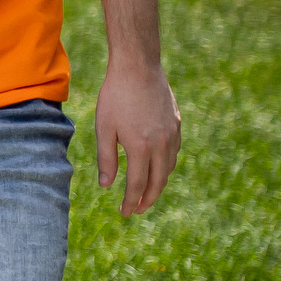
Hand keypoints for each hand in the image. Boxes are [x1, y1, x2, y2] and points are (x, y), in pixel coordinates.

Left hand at [93, 59, 180, 214]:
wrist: (138, 68)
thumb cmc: (115, 97)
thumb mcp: (104, 128)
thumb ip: (106, 159)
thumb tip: (106, 186)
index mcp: (141, 148)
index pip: (137, 184)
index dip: (131, 201)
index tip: (126, 213)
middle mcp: (161, 144)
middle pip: (157, 181)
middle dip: (147, 199)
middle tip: (138, 210)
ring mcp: (172, 134)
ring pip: (168, 168)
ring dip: (158, 184)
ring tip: (147, 193)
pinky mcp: (177, 124)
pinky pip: (173, 152)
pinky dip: (166, 165)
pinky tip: (157, 167)